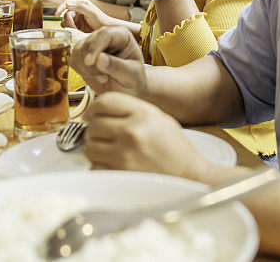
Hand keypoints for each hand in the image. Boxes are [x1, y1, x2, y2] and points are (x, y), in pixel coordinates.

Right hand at [56, 0, 115, 32]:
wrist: (106, 30)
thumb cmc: (102, 20)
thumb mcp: (92, 12)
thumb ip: (80, 7)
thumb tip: (67, 4)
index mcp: (81, 3)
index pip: (66, 3)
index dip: (60, 8)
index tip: (56, 15)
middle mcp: (77, 9)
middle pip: (65, 14)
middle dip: (68, 22)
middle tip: (73, 28)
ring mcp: (76, 18)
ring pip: (65, 21)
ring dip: (68, 26)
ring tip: (76, 31)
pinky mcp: (76, 26)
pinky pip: (68, 27)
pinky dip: (69, 30)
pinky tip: (75, 32)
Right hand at [70, 26, 146, 95]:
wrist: (127, 89)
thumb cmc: (133, 80)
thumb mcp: (131, 75)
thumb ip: (117, 67)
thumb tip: (99, 59)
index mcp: (122, 35)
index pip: (104, 34)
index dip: (95, 47)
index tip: (89, 62)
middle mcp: (106, 36)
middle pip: (89, 42)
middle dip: (92, 63)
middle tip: (103, 78)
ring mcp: (93, 44)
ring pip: (79, 50)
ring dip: (87, 68)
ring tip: (103, 78)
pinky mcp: (83, 54)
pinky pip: (74, 59)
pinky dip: (81, 71)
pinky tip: (95, 77)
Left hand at [83, 92, 209, 179]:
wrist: (189, 176)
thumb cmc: (174, 148)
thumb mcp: (158, 118)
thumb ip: (131, 110)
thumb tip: (99, 110)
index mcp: (143, 114)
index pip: (105, 101)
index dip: (95, 107)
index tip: (93, 114)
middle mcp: (132, 132)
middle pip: (94, 124)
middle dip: (96, 129)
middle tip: (103, 135)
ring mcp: (124, 155)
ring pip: (90, 147)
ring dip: (96, 148)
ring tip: (109, 151)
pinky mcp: (120, 175)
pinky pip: (95, 167)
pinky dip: (101, 166)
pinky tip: (113, 165)